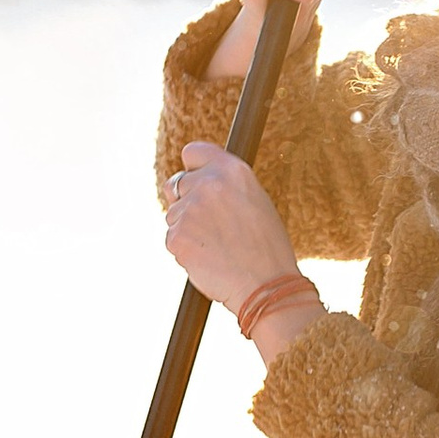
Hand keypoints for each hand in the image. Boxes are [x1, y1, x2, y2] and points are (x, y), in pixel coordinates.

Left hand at [163, 141, 300, 317]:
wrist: (266, 285)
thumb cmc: (267, 247)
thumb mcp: (255, 201)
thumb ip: (225, 185)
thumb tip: (193, 182)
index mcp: (233, 170)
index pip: (192, 152)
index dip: (192, 168)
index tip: (195, 180)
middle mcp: (209, 184)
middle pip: (176, 184)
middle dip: (187, 202)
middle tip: (212, 225)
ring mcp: (190, 210)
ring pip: (173, 214)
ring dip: (187, 228)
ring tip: (217, 246)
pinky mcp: (176, 236)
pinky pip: (172, 238)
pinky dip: (185, 249)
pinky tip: (208, 258)